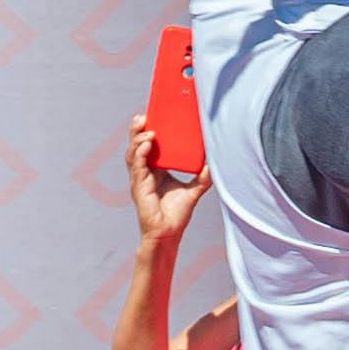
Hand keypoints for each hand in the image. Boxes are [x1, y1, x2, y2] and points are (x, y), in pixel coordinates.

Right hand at [120, 119, 202, 243]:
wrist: (168, 234)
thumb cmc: (177, 215)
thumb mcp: (194, 190)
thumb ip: (203, 176)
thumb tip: (216, 161)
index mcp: (155, 170)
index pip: (148, 146)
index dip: (148, 131)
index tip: (153, 115)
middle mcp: (145, 172)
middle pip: (137, 146)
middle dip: (137, 130)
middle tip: (143, 116)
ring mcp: (140, 179)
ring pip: (132, 153)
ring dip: (137, 139)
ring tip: (146, 127)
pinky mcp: (138, 187)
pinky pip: (136, 166)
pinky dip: (140, 153)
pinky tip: (147, 144)